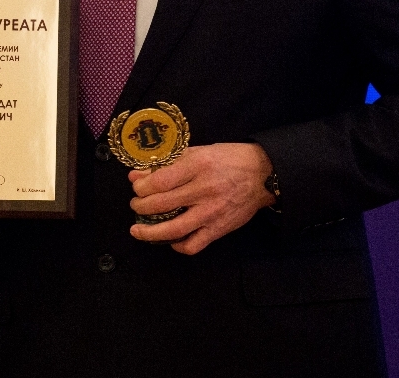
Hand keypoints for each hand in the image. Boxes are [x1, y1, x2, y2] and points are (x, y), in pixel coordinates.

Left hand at [129, 142, 274, 254]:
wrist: (262, 174)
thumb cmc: (227, 159)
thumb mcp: (197, 152)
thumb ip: (167, 164)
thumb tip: (136, 175)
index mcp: (198, 166)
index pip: (160, 182)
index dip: (141, 187)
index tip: (136, 188)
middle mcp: (204, 190)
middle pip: (161, 205)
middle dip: (140, 207)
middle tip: (136, 205)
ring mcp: (212, 212)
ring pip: (174, 230)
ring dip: (150, 233)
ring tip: (137, 230)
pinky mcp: (220, 229)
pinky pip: (194, 245)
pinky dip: (178, 246)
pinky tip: (170, 240)